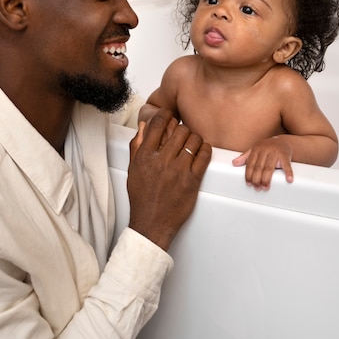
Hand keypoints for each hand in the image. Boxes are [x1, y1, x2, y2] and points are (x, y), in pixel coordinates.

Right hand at [128, 109, 211, 249]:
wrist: (152, 223)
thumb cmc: (142, 197)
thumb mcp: (133, 170)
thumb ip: (137, 146)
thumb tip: (145, 127)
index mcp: (145, 156)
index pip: (158, 124)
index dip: (166, 116)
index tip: (170, 116)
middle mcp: (161, 161)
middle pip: (180, 129)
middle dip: (182, 129)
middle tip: (183, 135)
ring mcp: (178, 170)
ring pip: (194, 140)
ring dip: (195, 139)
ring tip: (192, 144)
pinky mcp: (192, 180)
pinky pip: (204, 155)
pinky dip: (205, 149)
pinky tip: (201, 152)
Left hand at [232, 137, 293, 189]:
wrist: (283, 141)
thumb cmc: (267, 147)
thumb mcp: (255, 149)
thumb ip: (245, 157)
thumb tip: (234, 163)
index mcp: (256, 150)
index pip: (250, 164)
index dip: (248, 175)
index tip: (248, 183)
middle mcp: (265, 150)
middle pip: (259, 167)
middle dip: (257, 179)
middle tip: (257, 188)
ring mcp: (275, 153)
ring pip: (269, 168)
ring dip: (266, 179)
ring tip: (265, 187)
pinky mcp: (285, 155)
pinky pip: (286, 165)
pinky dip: (288, 173)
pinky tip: (288, 180)